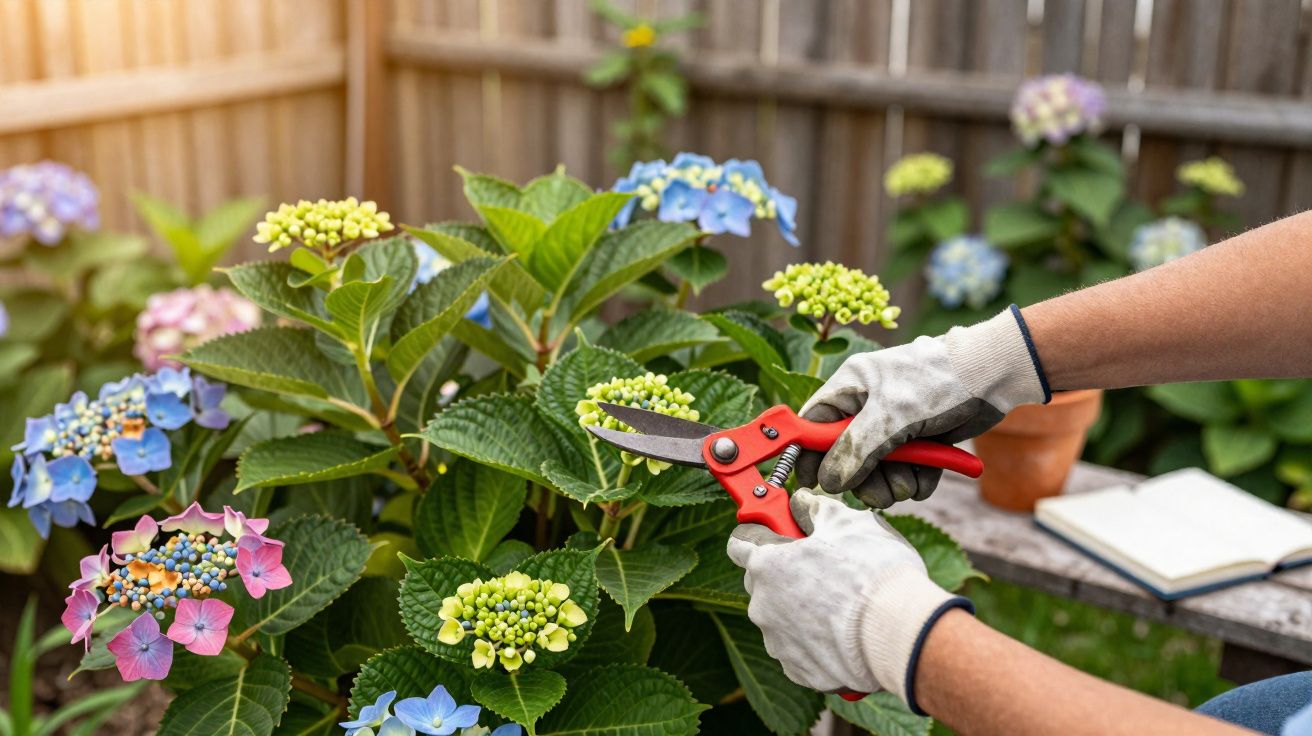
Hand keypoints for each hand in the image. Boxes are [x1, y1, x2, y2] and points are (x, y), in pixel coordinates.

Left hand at [726, 490, 970, 708]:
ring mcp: (777, 641)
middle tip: (822, 567)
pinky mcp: (797, 670)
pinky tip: (844, 633)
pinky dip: (815, 641)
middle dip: (785, 572)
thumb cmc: (874, 573)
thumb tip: (803, 502)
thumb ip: (817, 509)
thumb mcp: (849, 523)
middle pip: (762, 581)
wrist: (900, 634)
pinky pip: (798, 649)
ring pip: (780, 617)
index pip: (740, 542)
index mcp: (767, 564)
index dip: (759, 531)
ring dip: (800, 608)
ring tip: (842, 604)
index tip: (777, 530)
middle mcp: (762, 604)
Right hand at [797, 307, 1047, 506]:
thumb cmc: (939, 381)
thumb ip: (856, 450)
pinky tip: (929, 474)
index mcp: (850, 389)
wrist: (994, 376)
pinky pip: (905, 474)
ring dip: (894, 484)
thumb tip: (828, 481)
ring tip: (911, 480)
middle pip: (844, 459)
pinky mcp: (918, 443)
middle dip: (864, 480)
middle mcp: (867, 409)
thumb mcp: (892, 414)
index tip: (812, 483)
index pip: (812, 425)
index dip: (808, 455)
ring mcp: (893, 427)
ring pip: (877, 473)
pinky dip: (917, 480)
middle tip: (881, 492)